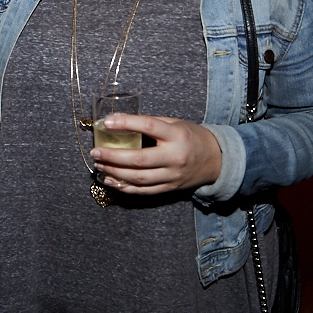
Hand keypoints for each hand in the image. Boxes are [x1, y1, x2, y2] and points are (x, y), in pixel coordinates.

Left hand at [91, 115, 221, 194]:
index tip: (107, 122)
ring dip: (115, 173)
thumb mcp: (175, 123)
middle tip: (96, 152)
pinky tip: (111, 180)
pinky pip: (143, 191)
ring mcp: (172, 175)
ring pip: (139, 178)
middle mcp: (175, 157)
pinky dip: (125, 187)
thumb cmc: (191, 137)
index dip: (126, 124)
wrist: (216, 159)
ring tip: (99, 166)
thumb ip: (151, 123)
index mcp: (177, 135)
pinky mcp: (170, 188)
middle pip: (139, 159)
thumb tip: (119, 121)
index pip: (148, 127)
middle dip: (113, 157)